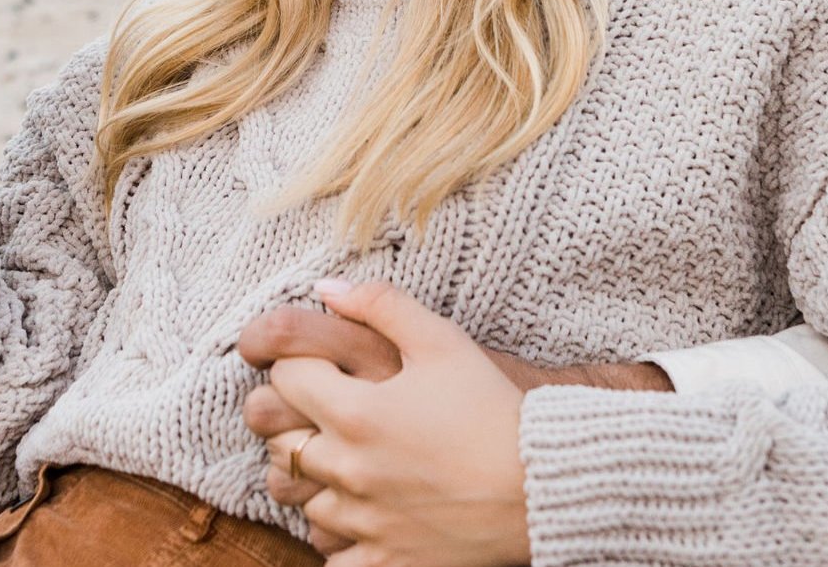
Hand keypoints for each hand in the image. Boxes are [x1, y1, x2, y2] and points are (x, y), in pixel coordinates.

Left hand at [236, 300, 669, 553]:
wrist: (544, 482)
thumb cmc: (494, 409)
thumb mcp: (443, 342)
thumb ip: (381, 306)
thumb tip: (325, 289)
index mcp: (356, 413)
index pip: (285, 377)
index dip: (297, 366)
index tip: (320, 369)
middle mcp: (349, 470)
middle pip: (283, 440)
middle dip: (299, 422)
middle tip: (331, 415)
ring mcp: (363, 520)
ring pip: (303, 498)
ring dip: (318, 480)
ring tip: (352, 463)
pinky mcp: (384, 560)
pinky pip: (331, 554)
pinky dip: (339, 535)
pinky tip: (363, 513)